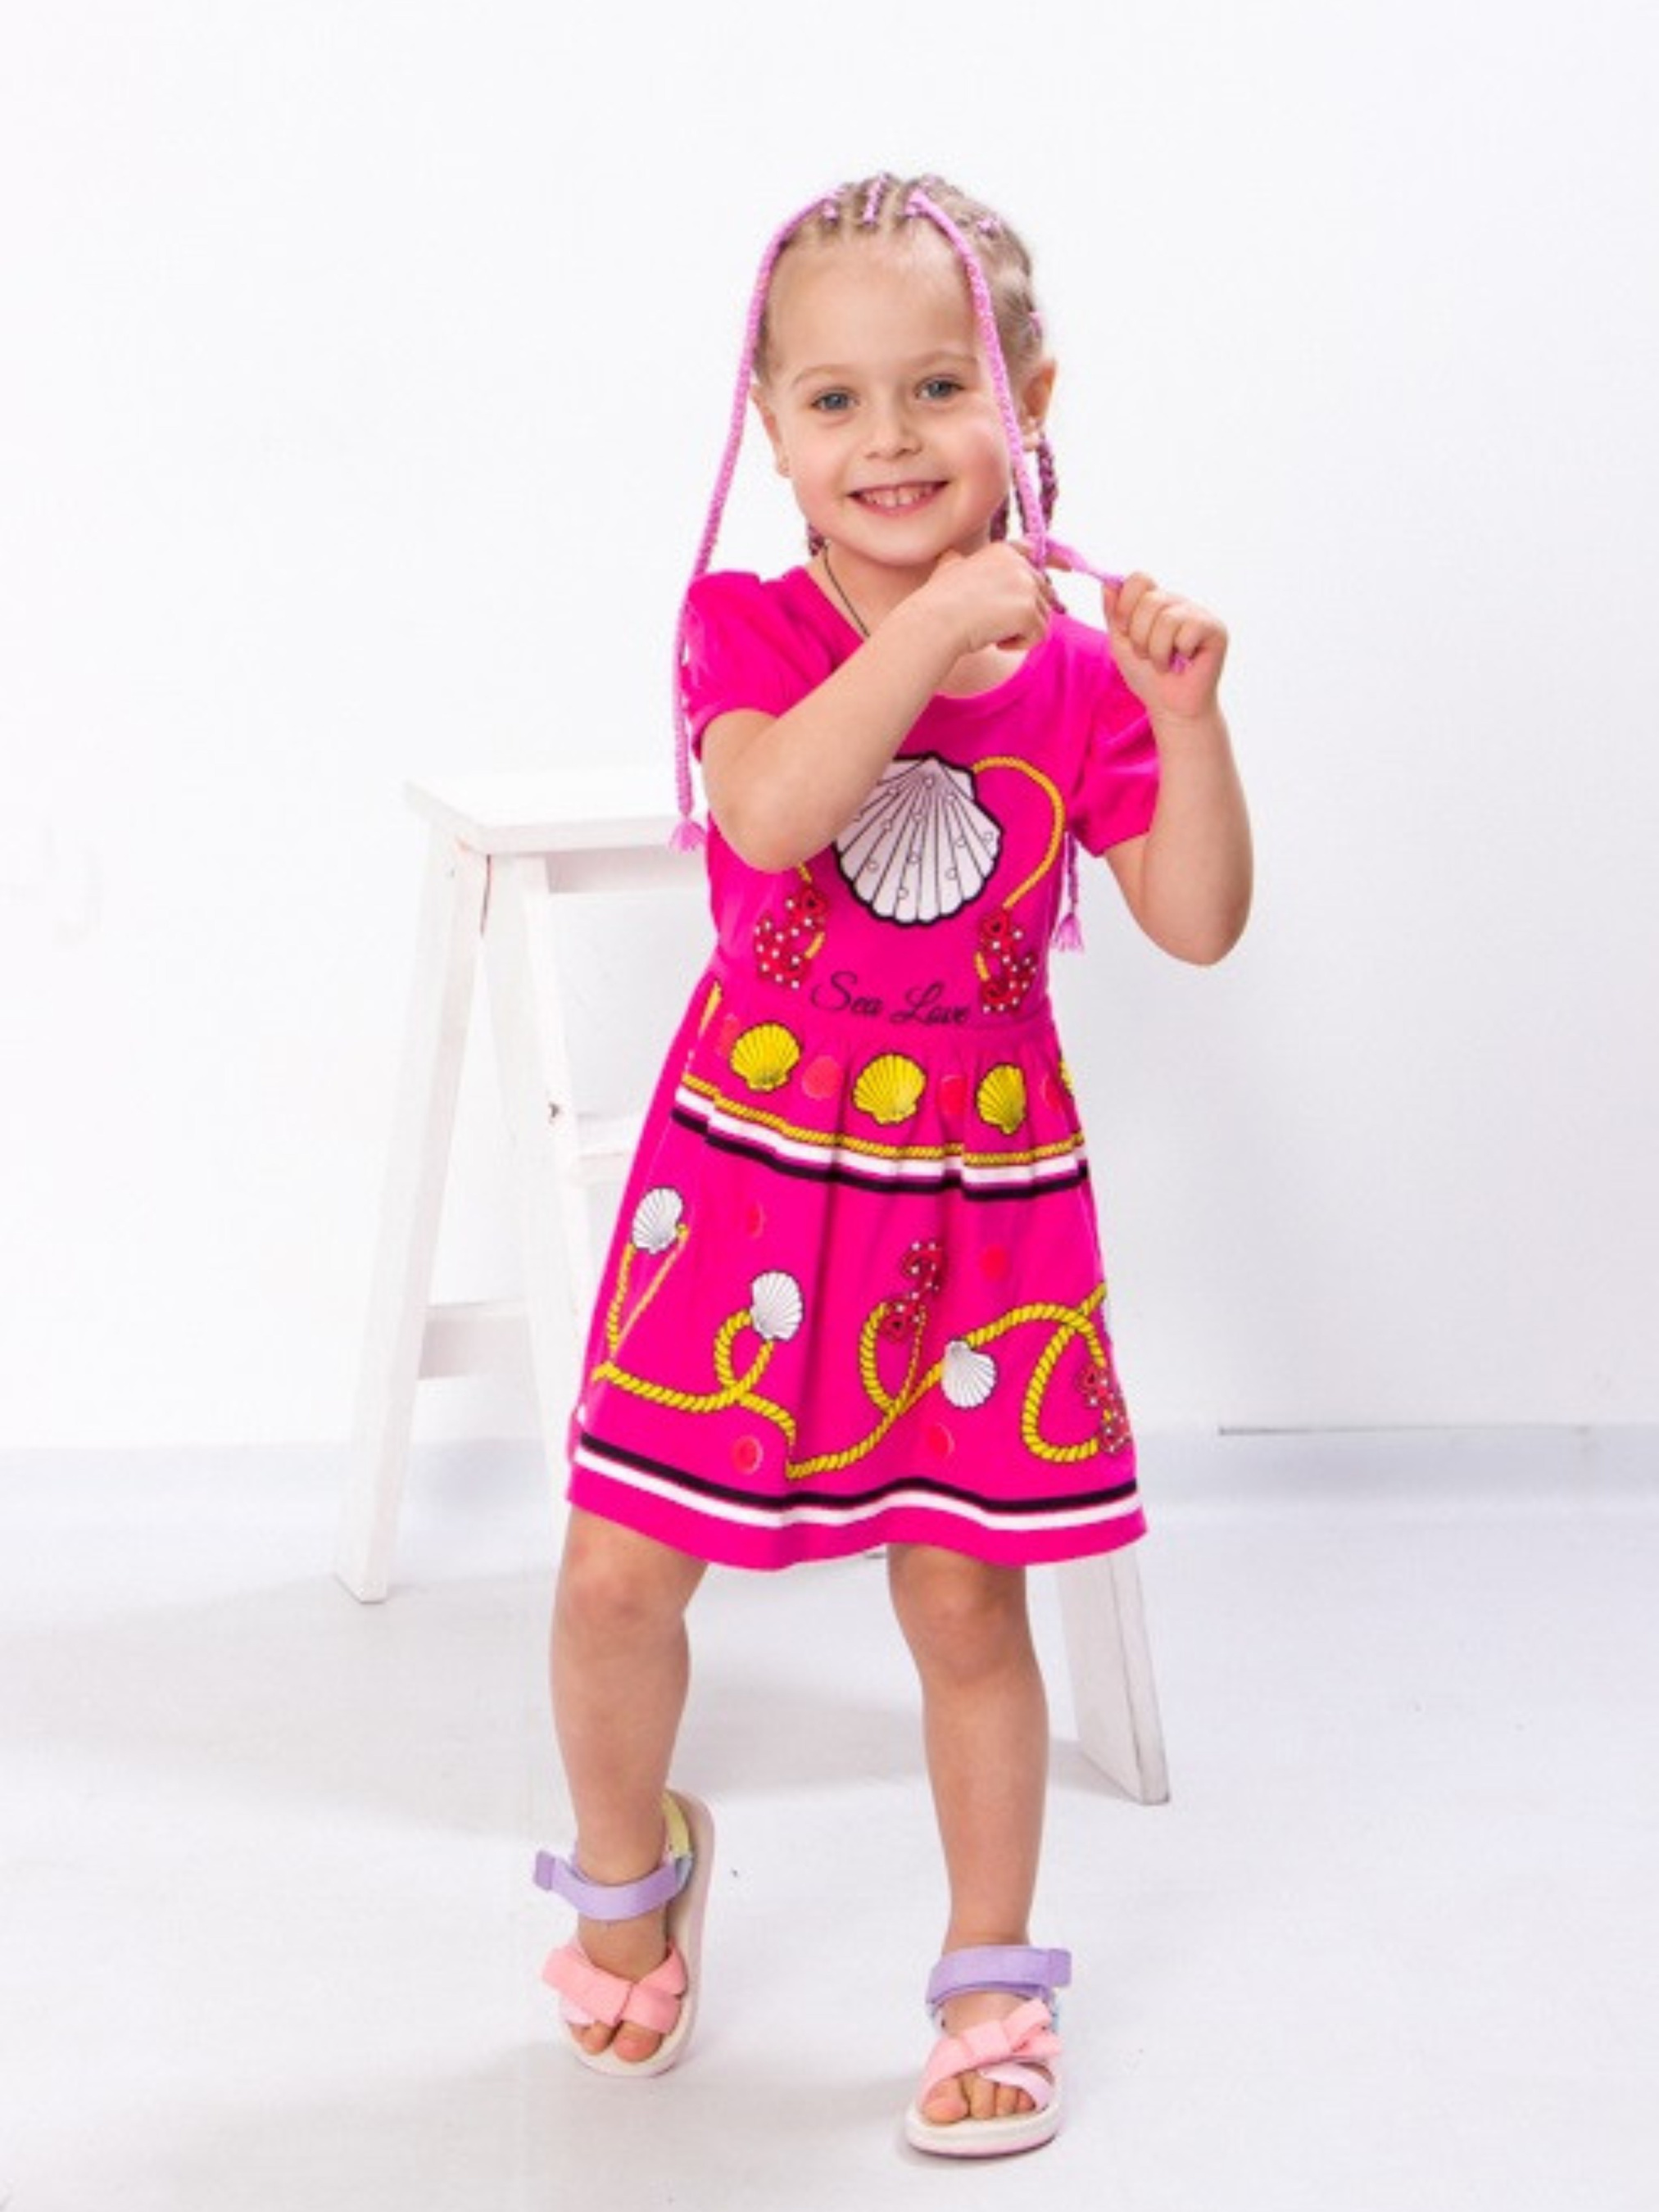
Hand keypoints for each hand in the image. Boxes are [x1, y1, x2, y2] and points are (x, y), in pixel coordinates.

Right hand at [922, 542, 1056, 654]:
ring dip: (1021, 631)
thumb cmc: (937, 600)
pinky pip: (1039, 635)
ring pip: (1043, 616)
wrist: (935, 622)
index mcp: (1003, 551)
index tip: (1011, 603)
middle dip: (1023, 613)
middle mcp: (1019, 564)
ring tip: (993, 634)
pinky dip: (1020, 645)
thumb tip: (954, 556)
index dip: (1027, 586)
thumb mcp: (947, 567)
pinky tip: (997, 643)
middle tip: (995, 624)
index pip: (1032, 563)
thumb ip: (959, 559)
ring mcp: (1026, 586)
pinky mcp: (1028, 611)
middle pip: (1042, 594)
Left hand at [1102, 572, 1226, 722]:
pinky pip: (1188, 631)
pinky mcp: (1215, 629)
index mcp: (1156, 601)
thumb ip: (1114, 614)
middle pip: (1150, 600)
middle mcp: (1178, 603)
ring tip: (1164, 662)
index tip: (1125, 630)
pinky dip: (1179, 654)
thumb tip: (1108, 584)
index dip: (1125, 606)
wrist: (1170, 706)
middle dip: (1139, 636)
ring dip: (1157, 650)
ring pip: (1167, 619)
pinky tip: (1185, 662)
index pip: (1139, 579)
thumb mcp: (1121, 643)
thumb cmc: (1147, 676)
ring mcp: (1198, 613)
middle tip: (1146, 655)